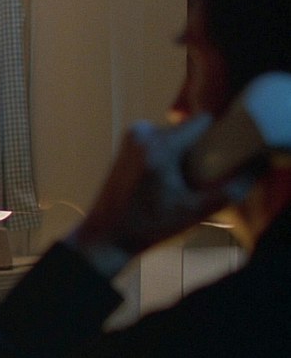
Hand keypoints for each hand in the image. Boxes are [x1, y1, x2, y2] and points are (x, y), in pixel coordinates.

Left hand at [71, 115, 253, 275]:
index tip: (219, 159)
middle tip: (195, 179)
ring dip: (182, 153)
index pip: (203, 121)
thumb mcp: (194, 212)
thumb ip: (228, 192)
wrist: (107, 235)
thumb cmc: (147, 226)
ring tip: (177, 182)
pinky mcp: (127, 144)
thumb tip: (250, 173)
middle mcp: (143, 133)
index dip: (217, 137)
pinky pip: (159, 140)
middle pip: (189, 129)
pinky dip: (167, 154)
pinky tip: (163, 179)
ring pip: (174, 135)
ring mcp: (132, 137)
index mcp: (160, 146)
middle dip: (199, 150)